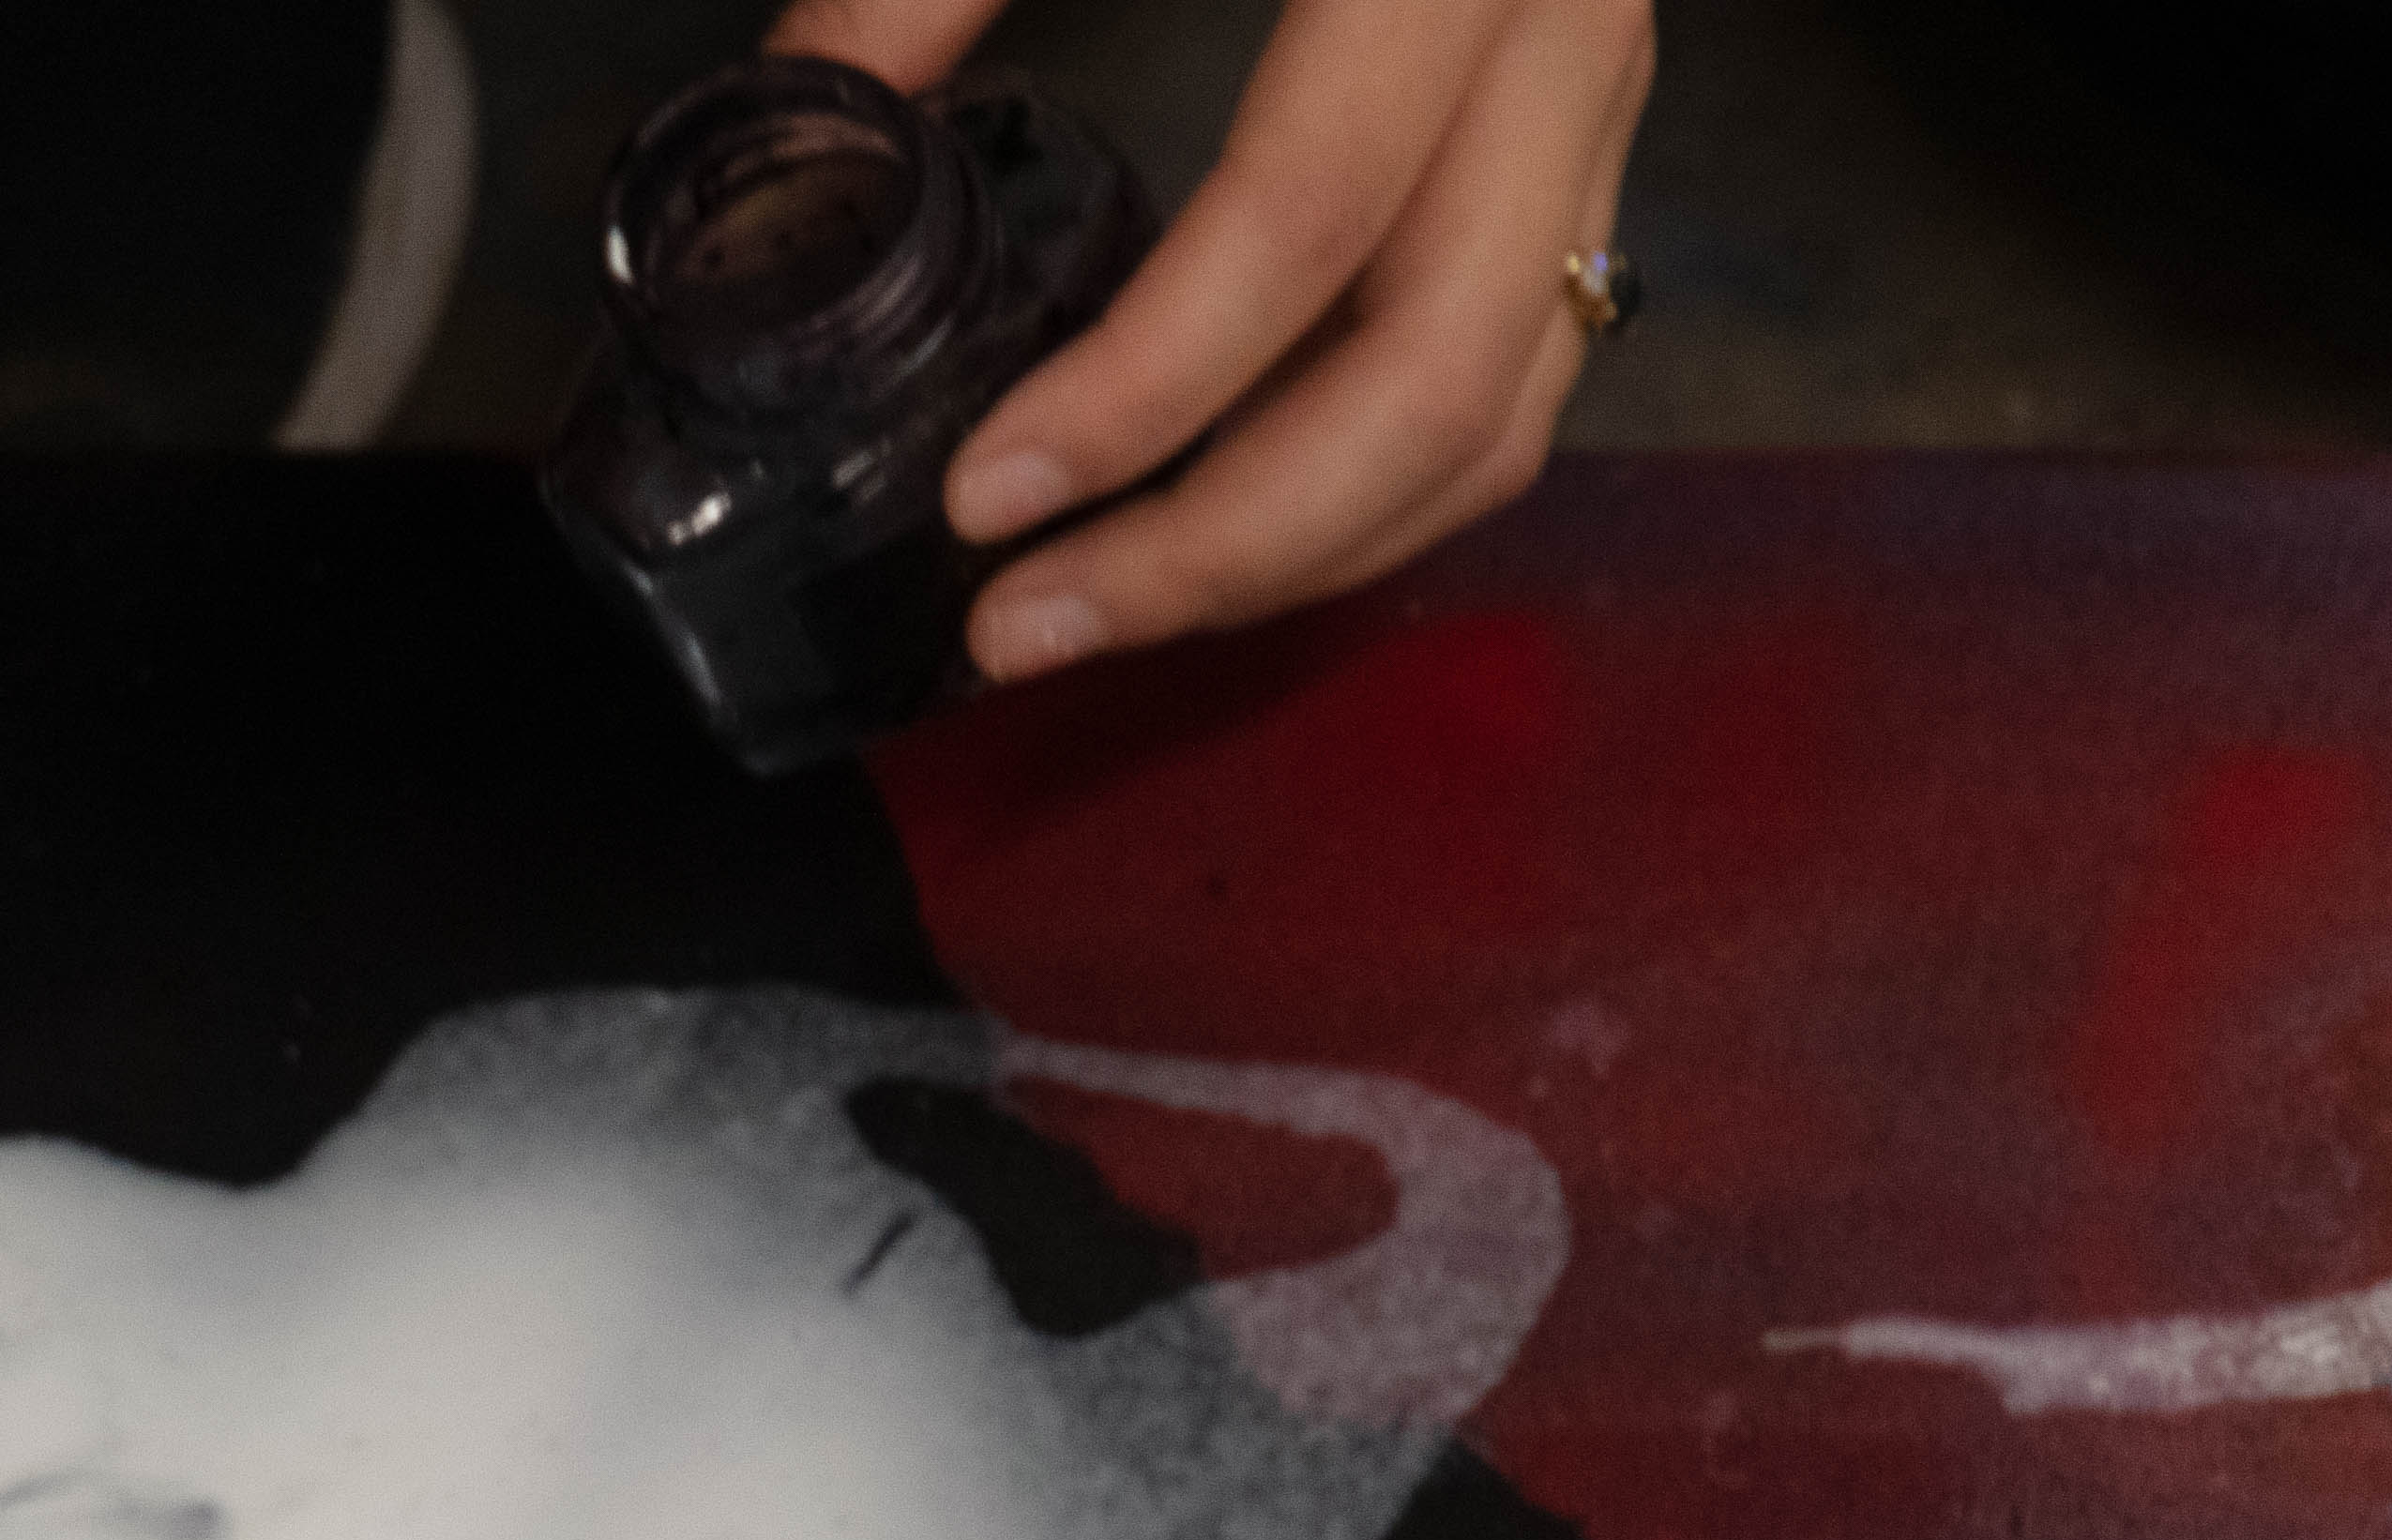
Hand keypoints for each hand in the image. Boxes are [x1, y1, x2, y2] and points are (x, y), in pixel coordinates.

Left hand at [762, 0, 1654, 680]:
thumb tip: (789, 120)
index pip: (1311, 214)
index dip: (1143, 387)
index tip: (982, 493)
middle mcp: (1568, 27)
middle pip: (1441, 374)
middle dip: (1219, 547)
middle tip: (1017, 628)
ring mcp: (1602, 98)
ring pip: (1498, 414)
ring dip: (1292, 558)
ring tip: (1090, 611)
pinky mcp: (1585, 146)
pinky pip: (1508, 379)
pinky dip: (1359, 494)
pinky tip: (1200, 527)